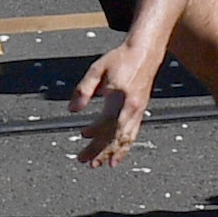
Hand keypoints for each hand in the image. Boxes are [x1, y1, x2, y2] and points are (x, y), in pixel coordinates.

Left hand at [71, 46, 162, 165]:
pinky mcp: (139, 110)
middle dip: (103, 152)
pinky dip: (123, 144)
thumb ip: (83, 90)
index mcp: (122, 99)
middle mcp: (133, 109)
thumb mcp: (97, 70)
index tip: (86, 149)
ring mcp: (138, 111)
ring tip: (101, 163)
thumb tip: (72, 110)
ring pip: (126, 138)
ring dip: (113, 152)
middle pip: (117, 137)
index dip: (98, 142)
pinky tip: (114, 150)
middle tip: (89, 163)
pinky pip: (131, 132)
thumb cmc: (121, 58)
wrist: (145, 52)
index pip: (109, 128)